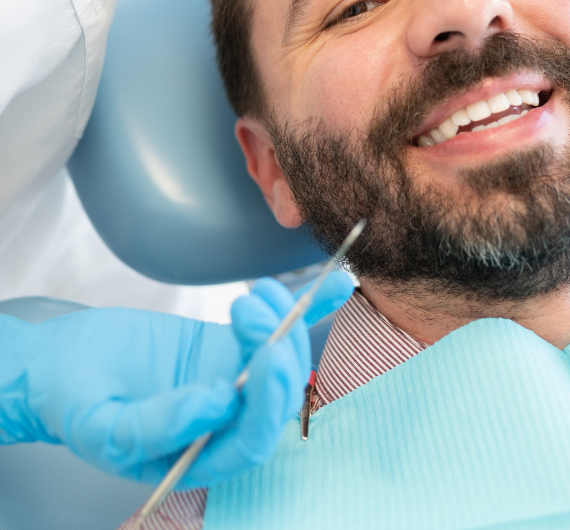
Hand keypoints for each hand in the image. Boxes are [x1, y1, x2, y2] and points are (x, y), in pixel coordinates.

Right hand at [0, 271, 352, 486]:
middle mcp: (226, 423)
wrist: (57, 365)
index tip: (267, 356)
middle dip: (278, 350)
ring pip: (282, 358)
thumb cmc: (72, 403)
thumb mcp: (100, 425)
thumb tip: (218, 405)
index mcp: (198, 457)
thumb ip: (153, 426)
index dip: (268, 402)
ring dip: (284, 322)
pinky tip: (338, 285)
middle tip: (253, 311)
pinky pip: (277, 329)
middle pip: (277, 395)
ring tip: (254, 294)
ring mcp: (234, 382)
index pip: (253, 439)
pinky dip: (310, 306)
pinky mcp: (232, 348)